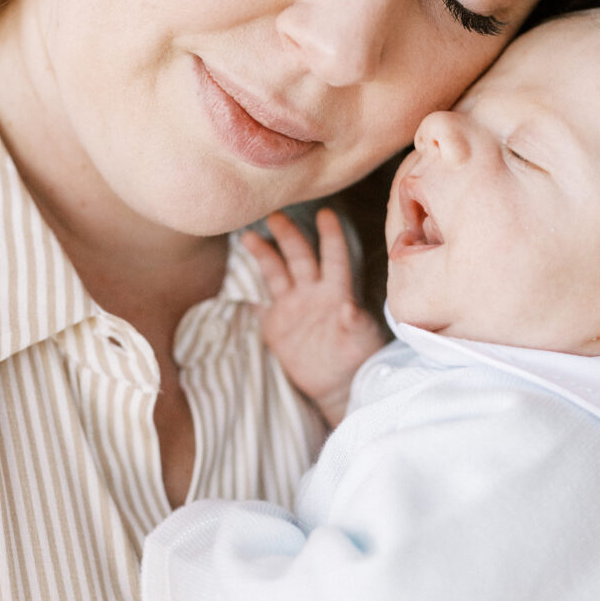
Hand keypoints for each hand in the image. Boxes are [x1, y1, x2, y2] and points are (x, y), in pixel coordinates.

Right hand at [242, 209, 385, 426]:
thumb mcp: (361, 340)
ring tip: (247, 236)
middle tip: (274, 215)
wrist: (341, 387)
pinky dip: (249, 294)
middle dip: (288, 235)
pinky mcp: (277, 327)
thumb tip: (349, 307)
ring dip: (263, 254)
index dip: (330, 235)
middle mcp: (313, 293)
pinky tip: (237, 279)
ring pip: (276, 273)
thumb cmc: (360, 359)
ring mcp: (293, 308)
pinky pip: (260, 306)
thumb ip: (354, 323)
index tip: (326, 213)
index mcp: (336, 291)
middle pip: (298, 256)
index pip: (333, 257)